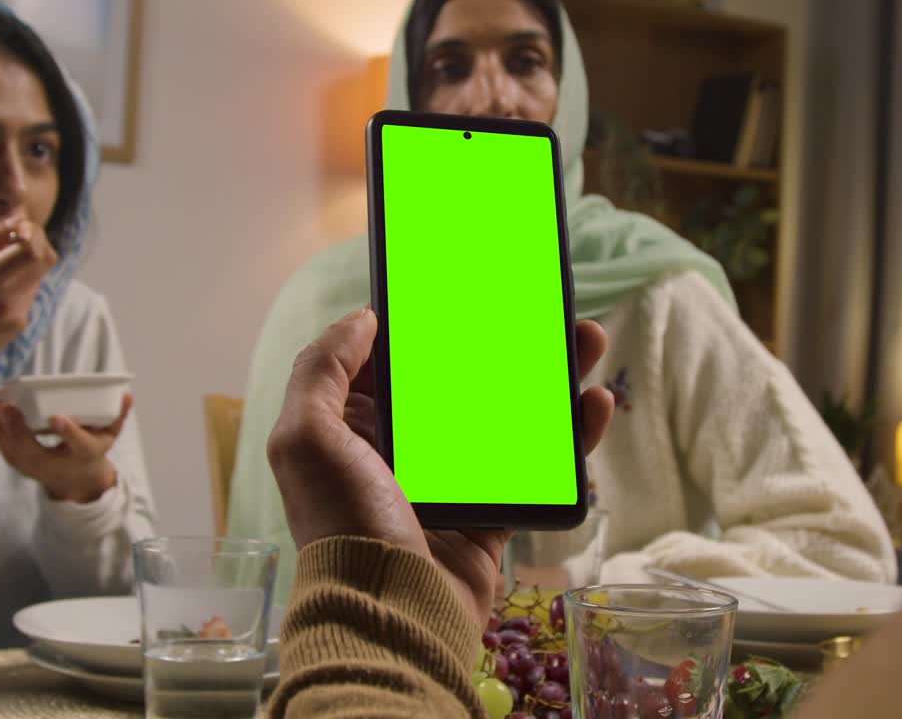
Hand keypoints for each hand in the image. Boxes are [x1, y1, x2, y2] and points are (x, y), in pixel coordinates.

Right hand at [0, 216, 56, 417]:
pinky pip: (29, 294)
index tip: (21, 227)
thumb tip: (15, 221)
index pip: (31, 250)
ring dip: (26, 265)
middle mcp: (7, 298)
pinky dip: (20, 284)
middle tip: (18, 238)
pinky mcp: (21, 324)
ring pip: (38, 276)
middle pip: (45, 260)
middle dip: (37, 243)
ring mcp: (18, 314)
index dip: (33, 233)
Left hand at [0, 393, 132, 502]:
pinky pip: (0, 444)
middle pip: (31, 450)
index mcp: (82, 455)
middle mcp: (55, 464)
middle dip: (17, 429)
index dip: (68, 431)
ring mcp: (32, 466)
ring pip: (10, 448)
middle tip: (8, 406)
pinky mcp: (17, 460)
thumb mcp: (109, 435)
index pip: (77, 444)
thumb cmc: (90, 450)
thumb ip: (117, 416)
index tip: (56, 417)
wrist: (73, 478)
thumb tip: (126, 395)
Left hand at [267, 308, 613, 625]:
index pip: (392, 359)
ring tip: (583, 340)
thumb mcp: (305, 438)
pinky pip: (537, 463)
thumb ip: (321, 369)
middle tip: (537, 305)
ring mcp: (451, 478)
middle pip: (459, 378)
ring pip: (507, 412)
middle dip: (500, 340)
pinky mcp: (493, 510)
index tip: (460, 287)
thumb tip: (361, 318)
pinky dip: (570, 434)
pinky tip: (595, 402)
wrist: (390, 614)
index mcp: (354, 426)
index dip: (424, 323)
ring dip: (547, 376)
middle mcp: (402, 447)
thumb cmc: (342, 526)